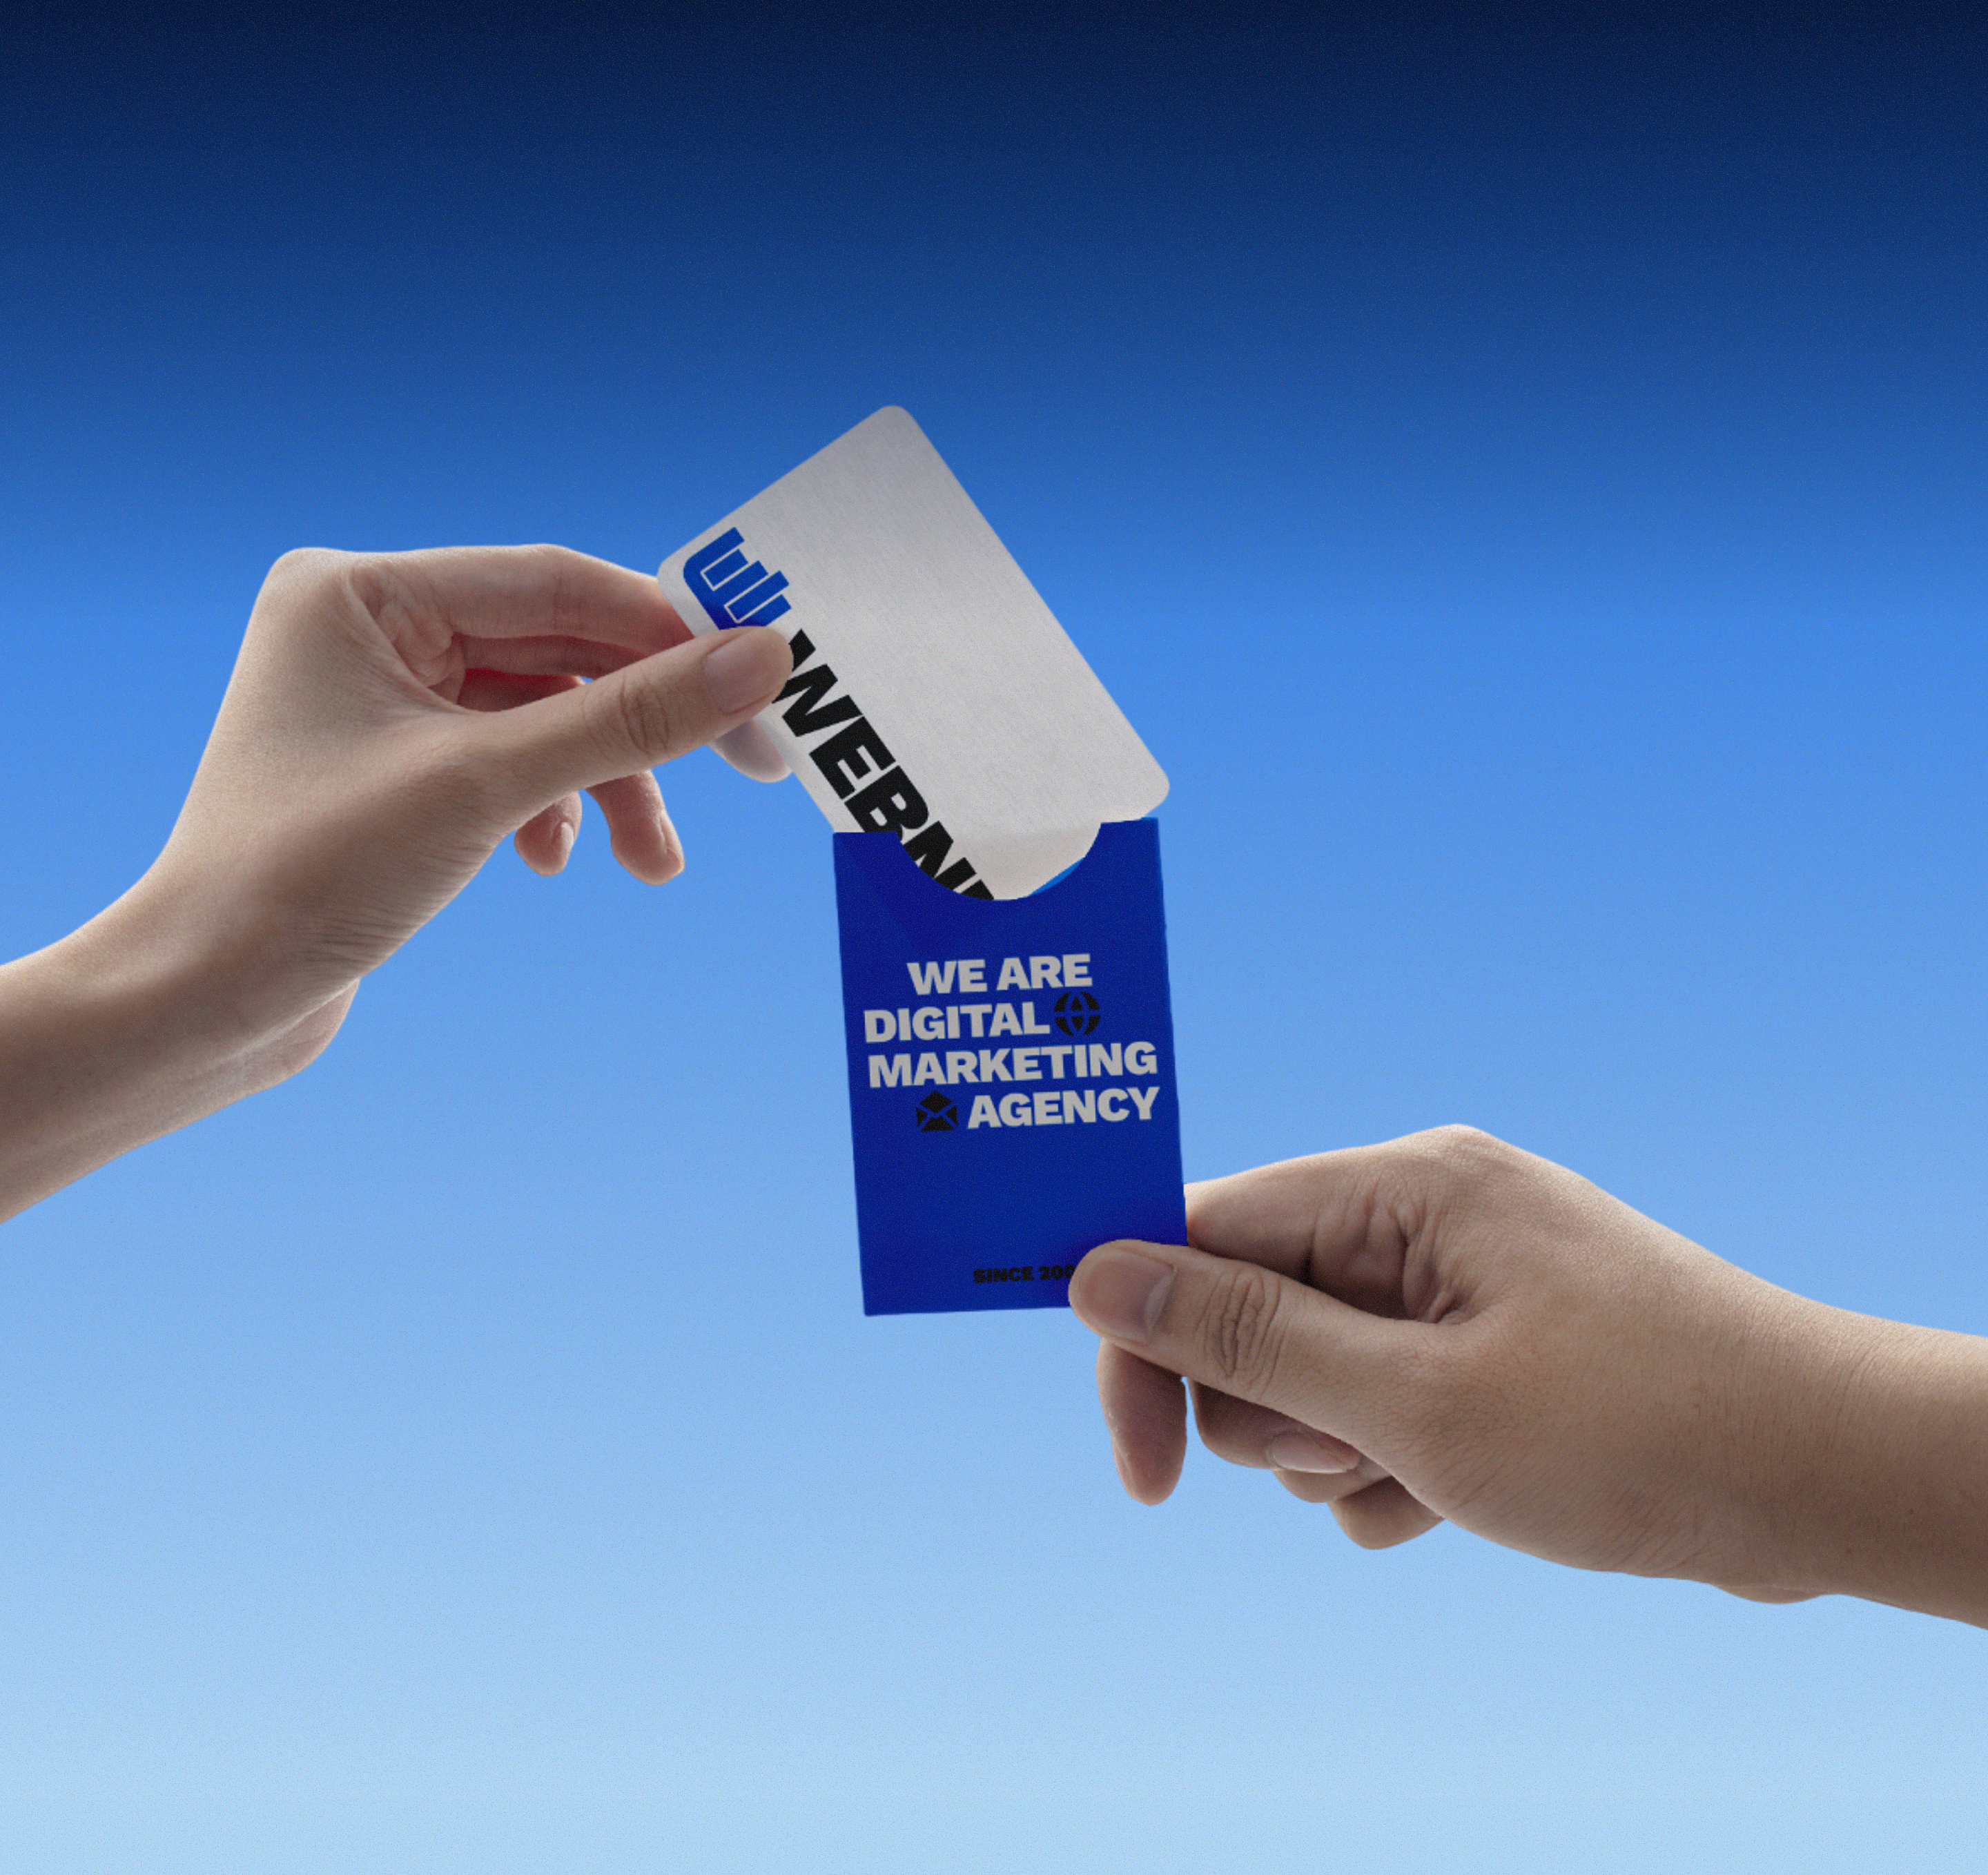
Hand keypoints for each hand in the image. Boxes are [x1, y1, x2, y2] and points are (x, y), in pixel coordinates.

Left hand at [0, 544, 791, 1217]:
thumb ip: (632, 718)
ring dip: (609, 784)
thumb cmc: (308, 874)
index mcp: (361, 592)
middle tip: (746, 770)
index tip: (762, 681)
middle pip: (559, 651)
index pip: (556, 585)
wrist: (204, 1001)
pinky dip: (553, 808)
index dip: (669, 632)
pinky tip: (552, 862)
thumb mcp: (490, 784)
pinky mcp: (398, 769)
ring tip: (652, 865)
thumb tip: (762, 660)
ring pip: (545, 716)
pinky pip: (512, 761)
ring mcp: (382, 701)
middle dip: (644, 726)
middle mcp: (367, 629)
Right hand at [1069, 1127, 1987, 1625]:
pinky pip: (1377, 1409)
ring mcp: (1459, 1282)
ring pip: (1308, 1376)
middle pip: (1248, 1310)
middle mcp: (1423, 1216)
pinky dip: (1393, 1470)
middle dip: (1274, 1414)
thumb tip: (1097, 1272)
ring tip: (1435, 1480)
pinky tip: (1459, 1503)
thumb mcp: (1413, 1402)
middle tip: (1362, 1456)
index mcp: (1401, 1187)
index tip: (1141, 1470)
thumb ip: (1245, 1336)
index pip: (1200, 1231)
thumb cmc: (1638, 1429)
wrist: (1827, 1479)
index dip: (1148, 1341)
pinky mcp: (1488, 1346)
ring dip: (1339, 1453)